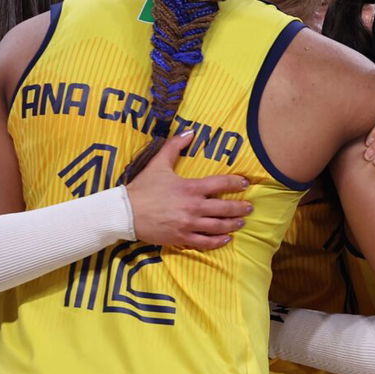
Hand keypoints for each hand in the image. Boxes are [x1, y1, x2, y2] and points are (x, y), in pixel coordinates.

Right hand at [125, 131, 252, 248]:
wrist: (125, 212)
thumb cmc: (142, 188)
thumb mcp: (158, 163)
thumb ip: (174, 146)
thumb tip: (190, 132)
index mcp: (190, 187)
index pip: (221, 183)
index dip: (236, 183)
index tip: (245, 183)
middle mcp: (193, 206)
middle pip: (225, 208)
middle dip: (240, 208)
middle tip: (249, 207)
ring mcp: (189, 224)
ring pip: (218, 226)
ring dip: (233, 224)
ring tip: (241, 223)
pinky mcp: (182, 238)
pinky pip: (205, 242)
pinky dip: (218, 241)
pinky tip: (226, 239)